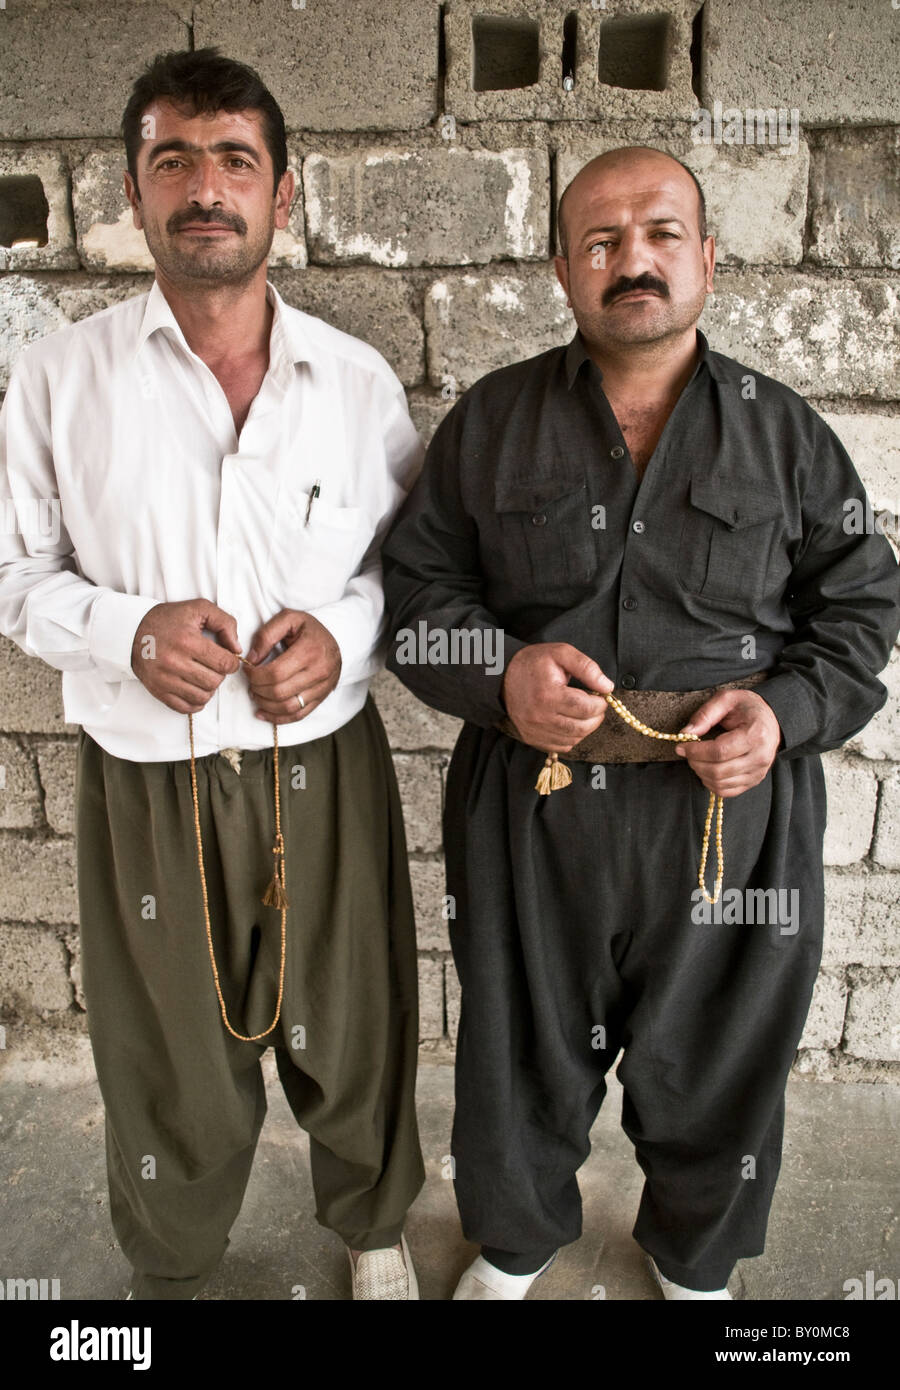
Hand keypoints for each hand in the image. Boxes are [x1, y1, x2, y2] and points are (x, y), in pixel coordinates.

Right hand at [131, 599, 241, 712]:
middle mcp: (174, 662)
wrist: (132, 630)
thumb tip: (236, 649)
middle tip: (214, 665)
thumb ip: (225, 623)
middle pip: (214, 682)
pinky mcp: (158, 691)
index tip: (227, 658)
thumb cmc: (168, 619)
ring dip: (209, 688)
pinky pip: (186, 708)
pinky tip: (195, 688)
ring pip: (202, 697)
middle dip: (220, 675)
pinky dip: (196, 702)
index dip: (232, 663)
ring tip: (204, 676)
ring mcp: (165, 679)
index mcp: (187, 641)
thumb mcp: (199, 608)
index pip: (224, 663)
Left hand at [244, 610, 341, 724]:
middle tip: (251, 683)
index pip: (276, 673)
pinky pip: (298, 715)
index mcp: (309, 651)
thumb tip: (252, 659)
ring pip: (288, 707)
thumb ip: (267, 635)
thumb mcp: (289, 619)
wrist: (337, 640)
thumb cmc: (308, 629)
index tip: (248, 670)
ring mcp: (322, 688)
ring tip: (255, 695)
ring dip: (265, 705)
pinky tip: (262, 713)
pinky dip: (278, 718)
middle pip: (280, 692)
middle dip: (258, 690)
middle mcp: (319, 672)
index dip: (256, 675)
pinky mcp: (321, 698)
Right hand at [501, 643, 612, 752]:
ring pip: (573, 739)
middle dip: (596, 717)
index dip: (600, 704)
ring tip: (585, 714)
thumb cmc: (534, 663)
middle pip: (581, 727)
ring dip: (586, 728)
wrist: (503, 676)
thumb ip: (587, 668)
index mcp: (548, 695)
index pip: (585, 708)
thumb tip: (607, 686)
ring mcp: (534, 730)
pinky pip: (561, 746)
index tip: (601, 696)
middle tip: (596, 706)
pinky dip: (572, 737)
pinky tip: (572, 723)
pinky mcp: (531, 738)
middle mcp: (540, 717)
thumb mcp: (561, 653)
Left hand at [675, 690, 781, 796]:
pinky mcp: (754, 780)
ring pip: (721, 784)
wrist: (771, 719)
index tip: (681, 746)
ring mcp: (759, 772)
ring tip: (697, 759)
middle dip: (696, 763)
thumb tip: (686, 733)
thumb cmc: (748, 708)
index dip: (695, 752)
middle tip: (687, 752)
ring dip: (701, 773)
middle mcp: (760, 757)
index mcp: (755, 735)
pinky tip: (706, 770)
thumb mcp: (727, 699)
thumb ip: (705, 714)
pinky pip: (727, 791)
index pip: (719, 752)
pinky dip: (711, 784)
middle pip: (718, 771)